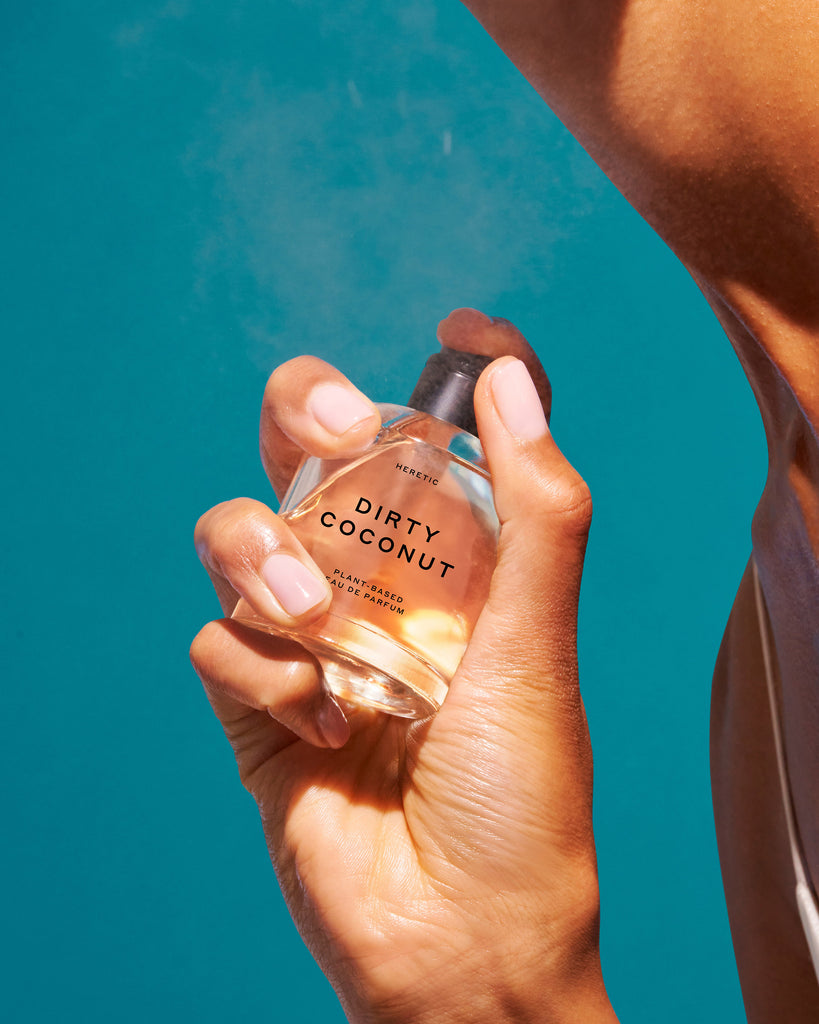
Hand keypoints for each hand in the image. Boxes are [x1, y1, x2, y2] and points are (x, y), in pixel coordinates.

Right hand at [190, 309, 616, 1023]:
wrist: (457, 941)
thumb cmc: (518, 799)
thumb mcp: (541, 646)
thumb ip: (535, 511)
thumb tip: (512, 381)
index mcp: (458, 561)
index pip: (444, 437)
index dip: (455, 373)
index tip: (459, 331)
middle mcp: (379, 582)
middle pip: (310, 449)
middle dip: (307, 414)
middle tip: (337, 432)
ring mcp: (310, 636)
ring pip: (239, 530)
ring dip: (267, 562)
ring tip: (318, 625)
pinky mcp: (256, 697)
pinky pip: (218, 640)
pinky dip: (264, 676)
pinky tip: (320, 729)